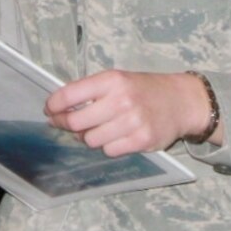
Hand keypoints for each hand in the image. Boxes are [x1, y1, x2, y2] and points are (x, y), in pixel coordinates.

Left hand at [45, 69, 215, 156]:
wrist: (181, 101)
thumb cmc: (143, 90)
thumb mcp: (118, 80)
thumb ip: (91, 91)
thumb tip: (59, 107)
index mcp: (111, 80)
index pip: (70, 95)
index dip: (54, 105)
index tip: (49, 109)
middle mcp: (121, 100)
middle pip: (76, 122)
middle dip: (63, 124)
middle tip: (60, 123)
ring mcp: (131, 122)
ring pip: (91, 140)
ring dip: (88, 137)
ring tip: (94, 129)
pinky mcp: (141, 141)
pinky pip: (109, 150)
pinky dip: (107, 146)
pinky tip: (113, 137)